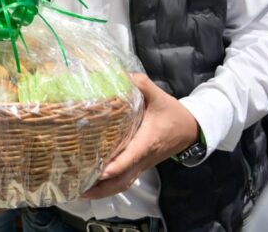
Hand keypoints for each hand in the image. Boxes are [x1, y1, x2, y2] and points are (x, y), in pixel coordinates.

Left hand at [82, 74, 198, 199]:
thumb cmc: (172, 113)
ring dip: (101, 191)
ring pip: (121, 184)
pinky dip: (107, 187)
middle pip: (121, 180)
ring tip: (79, 191)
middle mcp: (143, 158)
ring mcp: (142, 165)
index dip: (114, 166)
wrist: (189, 129)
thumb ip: (141, 84)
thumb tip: (122, 75)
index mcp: (147, 142)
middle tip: (77, 188)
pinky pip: (123, 181)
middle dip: (100, 187)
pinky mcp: (140, 166)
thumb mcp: (159, 96)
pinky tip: (91, 185)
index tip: (98, 172)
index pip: (129, 158)